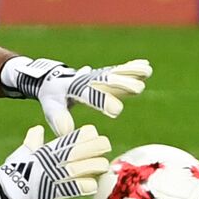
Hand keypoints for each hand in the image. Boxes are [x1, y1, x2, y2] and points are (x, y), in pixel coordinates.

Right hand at [0, 125, 110, 198]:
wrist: (0, 192)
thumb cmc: (11, 172)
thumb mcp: (22, 154)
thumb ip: (32, 142)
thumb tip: (37, 130)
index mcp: (44, 151)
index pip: (67, 139)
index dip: (82, 134)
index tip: (92, 131)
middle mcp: (50, 162)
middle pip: (78, 151)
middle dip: (94, 146)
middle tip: (105, 144)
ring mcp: (52, 177)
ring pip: (81, 168)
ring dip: (94, 166)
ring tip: (102, 165)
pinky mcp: (52, 194)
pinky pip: (75, 189)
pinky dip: (86, 186)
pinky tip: (93, 183)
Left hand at [1, 57, 151, 135]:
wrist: (52, 79)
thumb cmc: (53, 98)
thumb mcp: (52, 108)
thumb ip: (59, 119)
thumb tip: (66, 132)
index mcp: (73, 88)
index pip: (88, 95)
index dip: (102, 101)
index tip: (116, 111)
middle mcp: (87, 79)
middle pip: (105, 81)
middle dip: (121, 84)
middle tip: (138, 89)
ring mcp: (98, 75)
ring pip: (115, 73)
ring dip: (131, 73)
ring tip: (146, 71)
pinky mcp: (105, 75)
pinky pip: (120, 70)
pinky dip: (132, 68)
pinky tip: (146, 66)